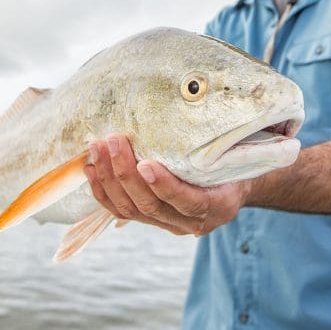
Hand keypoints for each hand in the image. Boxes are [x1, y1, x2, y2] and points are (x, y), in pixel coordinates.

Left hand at [83, 134, 249, 235]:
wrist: (235, 182)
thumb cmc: (237, 158)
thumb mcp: (240, 151)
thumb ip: (223, 144)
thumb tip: (212, 106)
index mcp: (219, 205)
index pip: (189, 202)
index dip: (165, 186)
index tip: (146, 163)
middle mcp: (192, 222)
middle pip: (151, 205)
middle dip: (125, 172)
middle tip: (112, 140)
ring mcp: (169, 223)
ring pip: (131, 210)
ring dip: (108, 178)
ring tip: (96, 148)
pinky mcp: (152, 219)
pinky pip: (120, 212)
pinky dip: (102, 191)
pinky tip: (90, 168)